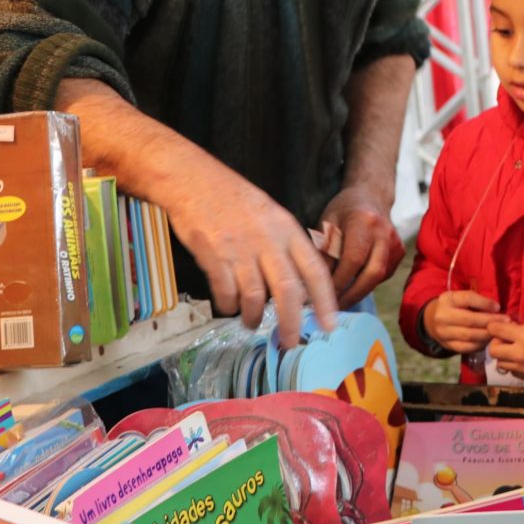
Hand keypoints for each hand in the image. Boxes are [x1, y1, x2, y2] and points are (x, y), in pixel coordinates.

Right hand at [163, 156, 337, 344]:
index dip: (324, 301)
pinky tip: (228, 307)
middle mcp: (268, 241)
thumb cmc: (234, 199)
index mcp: (287, 230)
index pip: (314, 271)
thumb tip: (299, 287)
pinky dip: (228, 305)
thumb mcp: (271, 215)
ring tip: (253, 324)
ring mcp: (240, 249)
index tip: (329, 325)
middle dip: (290, 323)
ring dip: (255, 317)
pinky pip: (225, 292)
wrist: (193, 180)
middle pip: (287, 292)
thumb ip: (286, 246)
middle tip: (288, 342)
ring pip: (255, 297)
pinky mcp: (213, 256)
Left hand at [320, 186, 404, 309]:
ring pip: (378, 277)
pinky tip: (352, 287)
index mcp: (364, 221)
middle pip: (372, 273)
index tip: (322, 295)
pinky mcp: (399, 252)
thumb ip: (324, 251)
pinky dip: (366, 284)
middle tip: (332, 307)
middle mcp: (384, 232)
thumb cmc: (344, 209)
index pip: (353, 259)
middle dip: (352, 294)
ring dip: (358, 292)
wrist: (371, 196)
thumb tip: (314, 284)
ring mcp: (395, 242)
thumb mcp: (327, 223)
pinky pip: (383, 275)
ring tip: (339, 302)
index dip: (339, 281)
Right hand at [422, 291, 505, 354]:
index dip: (484, 303)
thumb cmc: (454, 306)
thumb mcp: (460, 298)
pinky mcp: (447, 345)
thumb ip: (476, 301)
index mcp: (447, 299)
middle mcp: (443, 316)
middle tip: (506, 321)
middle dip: (490, 321)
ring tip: (499, 332)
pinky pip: (467, 347)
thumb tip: (497, 309)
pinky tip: (489, 340)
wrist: (432, 320)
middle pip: (469, 320)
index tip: (498, 307)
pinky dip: (480, 344)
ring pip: (469, 336)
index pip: (467, 299)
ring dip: (487, 334)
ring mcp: (443, 333)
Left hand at [486, 321, 523, 381]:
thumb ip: (523, 328)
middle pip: (493, 350)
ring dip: (504, 356)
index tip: (499, 326)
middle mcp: (520, 355)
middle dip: (496, 343)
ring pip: (501, 364)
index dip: (494, 326)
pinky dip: (515, 366)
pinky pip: (513, 372)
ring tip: (517, 350)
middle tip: (507, 339)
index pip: (494, 330)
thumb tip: (509, 329)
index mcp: (523, 337)